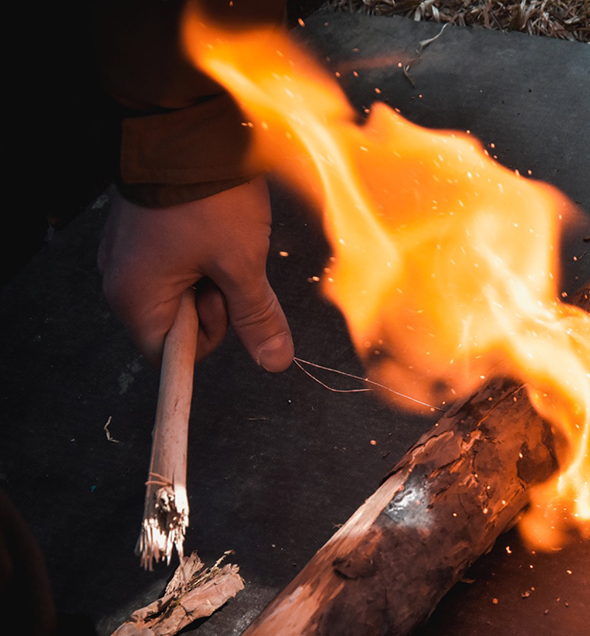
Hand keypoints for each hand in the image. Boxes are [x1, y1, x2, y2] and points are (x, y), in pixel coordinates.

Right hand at [98, 176, 292, 371]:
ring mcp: (129, 253)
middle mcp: (120, 279)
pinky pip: (178, 264)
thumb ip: (256, 318)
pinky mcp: (144, 233)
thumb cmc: (209, 198)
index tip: (227, 301)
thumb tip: (275, 360)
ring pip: (184, 291)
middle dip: (216, 302)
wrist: (187, 127)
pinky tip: (214, 229)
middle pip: (179, 323)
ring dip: (213, 277)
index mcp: (134, 297)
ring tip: (222, 241)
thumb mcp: (242, 264)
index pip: (168, 354)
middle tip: (228, 264)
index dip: (208, 337)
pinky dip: (203, 256)